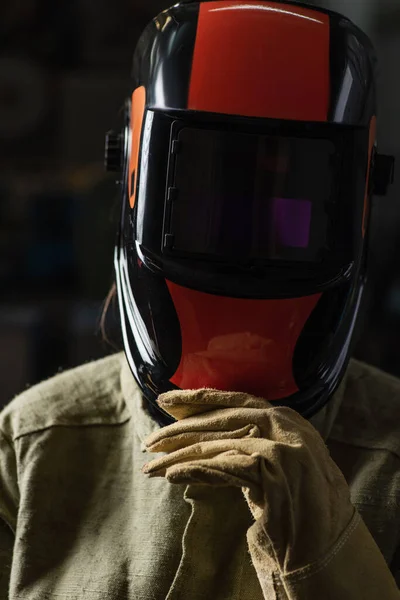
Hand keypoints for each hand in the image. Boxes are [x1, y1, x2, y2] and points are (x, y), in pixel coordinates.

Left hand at [143, 389, 354, 574]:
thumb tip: (205, 438)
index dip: (199, 399)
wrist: (328, 546)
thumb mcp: (278, 463)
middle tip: (151, 441)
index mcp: (287, 419)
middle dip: (181, 429)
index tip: (167, 400)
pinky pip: (221, 468)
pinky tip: (173, 476)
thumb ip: (251, 442)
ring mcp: (282, 447)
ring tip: (154, 466)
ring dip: (180, 456)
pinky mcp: (274, 472)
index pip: (235, 401)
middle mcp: (287, 426)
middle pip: (221, 419)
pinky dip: (194, 472)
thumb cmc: (300, 504)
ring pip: (217, 444)